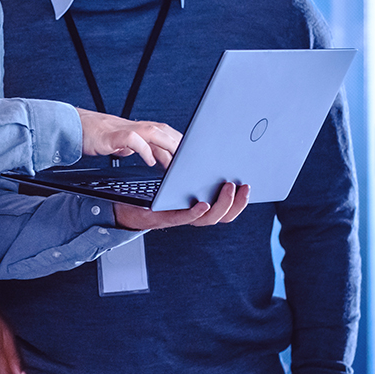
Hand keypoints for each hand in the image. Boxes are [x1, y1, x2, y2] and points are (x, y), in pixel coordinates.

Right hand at [76, 108, 180, 167]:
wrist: (72, 126)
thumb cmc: (95, 135)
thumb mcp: (121, 143)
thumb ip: (137, 147)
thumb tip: (152, 156)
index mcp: (136, 129)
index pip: (163, 132)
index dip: (178, 141)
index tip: (190, 154)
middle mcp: (133, 127)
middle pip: (162, 131)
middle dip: (178, 144)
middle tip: (190, 160)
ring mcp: (123, 129)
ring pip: (152, 132)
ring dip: (167, 145)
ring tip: (176, 161)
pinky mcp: (112, 136)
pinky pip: (133, 140)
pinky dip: (144, 149)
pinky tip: (150, 161)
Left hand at [113, 182, 249, 230]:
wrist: (124, 204)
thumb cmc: (152, 192)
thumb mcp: (178, 179)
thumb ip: (194, 173)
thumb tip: (214, 155)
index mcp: (199, 206)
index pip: (227, 208)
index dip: (241, 201)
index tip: (250, 185)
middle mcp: (193, 214)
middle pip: (223, 216)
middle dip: (238, 203)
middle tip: (244, 186)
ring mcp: (180, 217)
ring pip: (208, 218)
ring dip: (222, 204)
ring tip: (229, 188)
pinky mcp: (165, 218)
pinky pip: (184, 217)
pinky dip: (196, 212)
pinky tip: (203, 202)